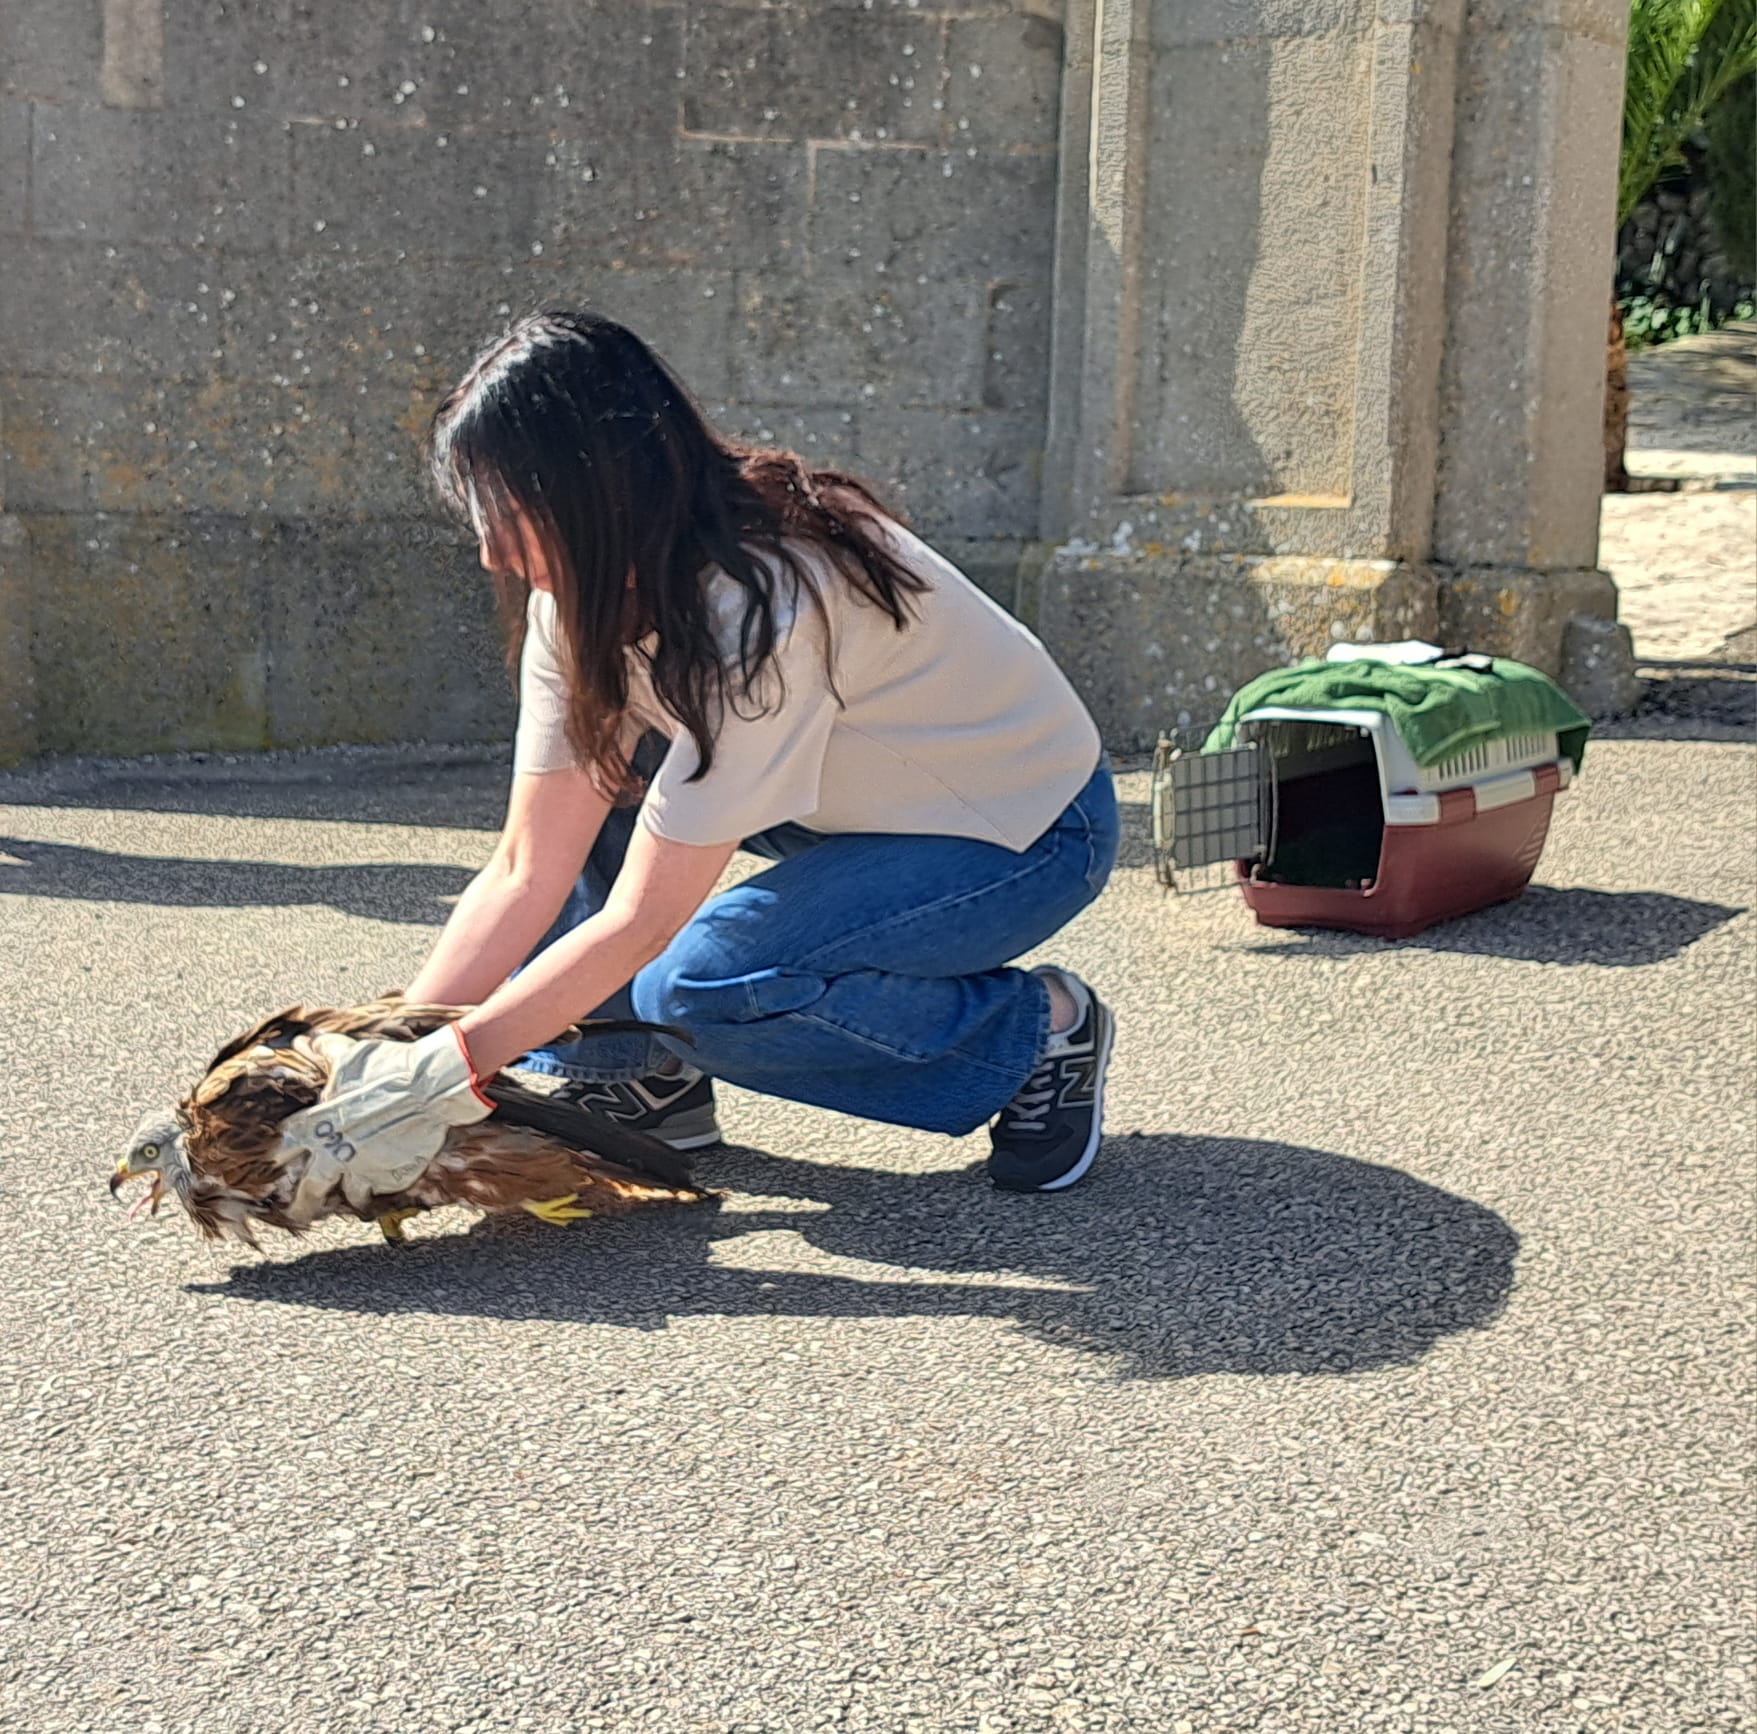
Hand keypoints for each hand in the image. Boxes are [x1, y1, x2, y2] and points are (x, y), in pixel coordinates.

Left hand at [277, 1025, 492, 1206]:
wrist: (431, 1085)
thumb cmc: (388, 1067)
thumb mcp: (350, 1056)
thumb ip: (323, 1052)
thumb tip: (301, 1042)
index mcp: (319, 1125)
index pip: (285, 1148)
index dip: (277, 1158)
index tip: (273, 1166)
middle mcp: (336, 1153)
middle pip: (310, 1188)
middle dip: (301, 1204)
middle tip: (298, 1213)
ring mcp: (364, 1168)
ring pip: (349, 1195)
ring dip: (349, 1196)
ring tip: (351, 1198)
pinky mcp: (391, 1176)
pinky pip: (383, 1188)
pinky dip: (383, 1185)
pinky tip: (386, 1180)